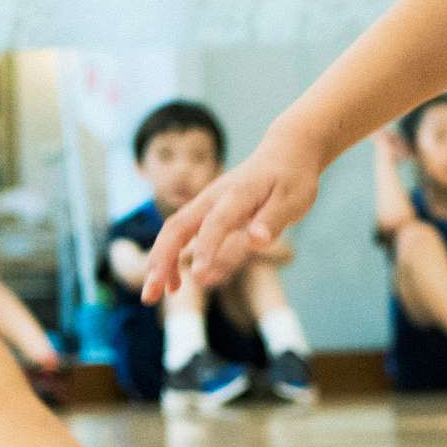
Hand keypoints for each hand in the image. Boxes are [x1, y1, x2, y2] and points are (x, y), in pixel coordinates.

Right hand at [142, 152, 317, 300]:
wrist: (286, 151)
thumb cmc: (292, 178)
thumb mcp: (294, 199)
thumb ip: (273, 220)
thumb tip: (257, 241)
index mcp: (238, 194)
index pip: (217, 223)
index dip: (206, 248)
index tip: (199, 276)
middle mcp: (214, 197)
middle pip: (178, 226)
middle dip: (162, 259)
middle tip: (151, 294)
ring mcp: (206, 203)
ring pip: (173, 231)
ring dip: (159, 261)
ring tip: (152, 295)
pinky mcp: (206, 211)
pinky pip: (180, 234)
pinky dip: (171, 257)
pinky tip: (175, 284)